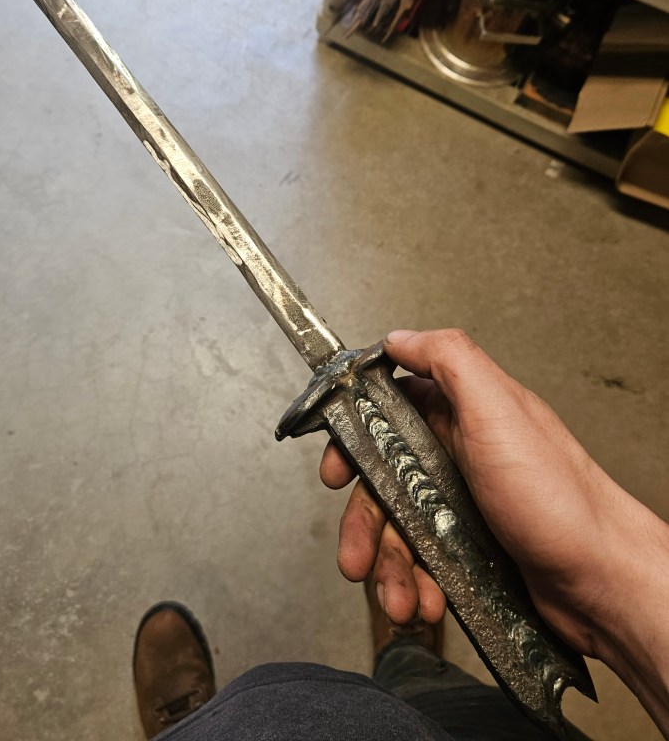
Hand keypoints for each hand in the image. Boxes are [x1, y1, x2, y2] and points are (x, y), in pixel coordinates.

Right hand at [320, 329, 668, 730]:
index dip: (352, 435)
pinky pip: (421, 563)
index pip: (387, 408)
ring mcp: (463, 504)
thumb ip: (448, 359)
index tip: (335, 465)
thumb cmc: (561, 500)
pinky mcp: (470, 548)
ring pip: (397, 528)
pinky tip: (425, 601)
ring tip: (397, 594)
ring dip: (388, 566)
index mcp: (461, 413)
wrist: (604, 583)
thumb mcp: (498, 410)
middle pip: (380, 478)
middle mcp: (459, 454)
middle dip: (363, 520)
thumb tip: (401, 337)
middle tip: (355, 551)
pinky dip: (415, 586)